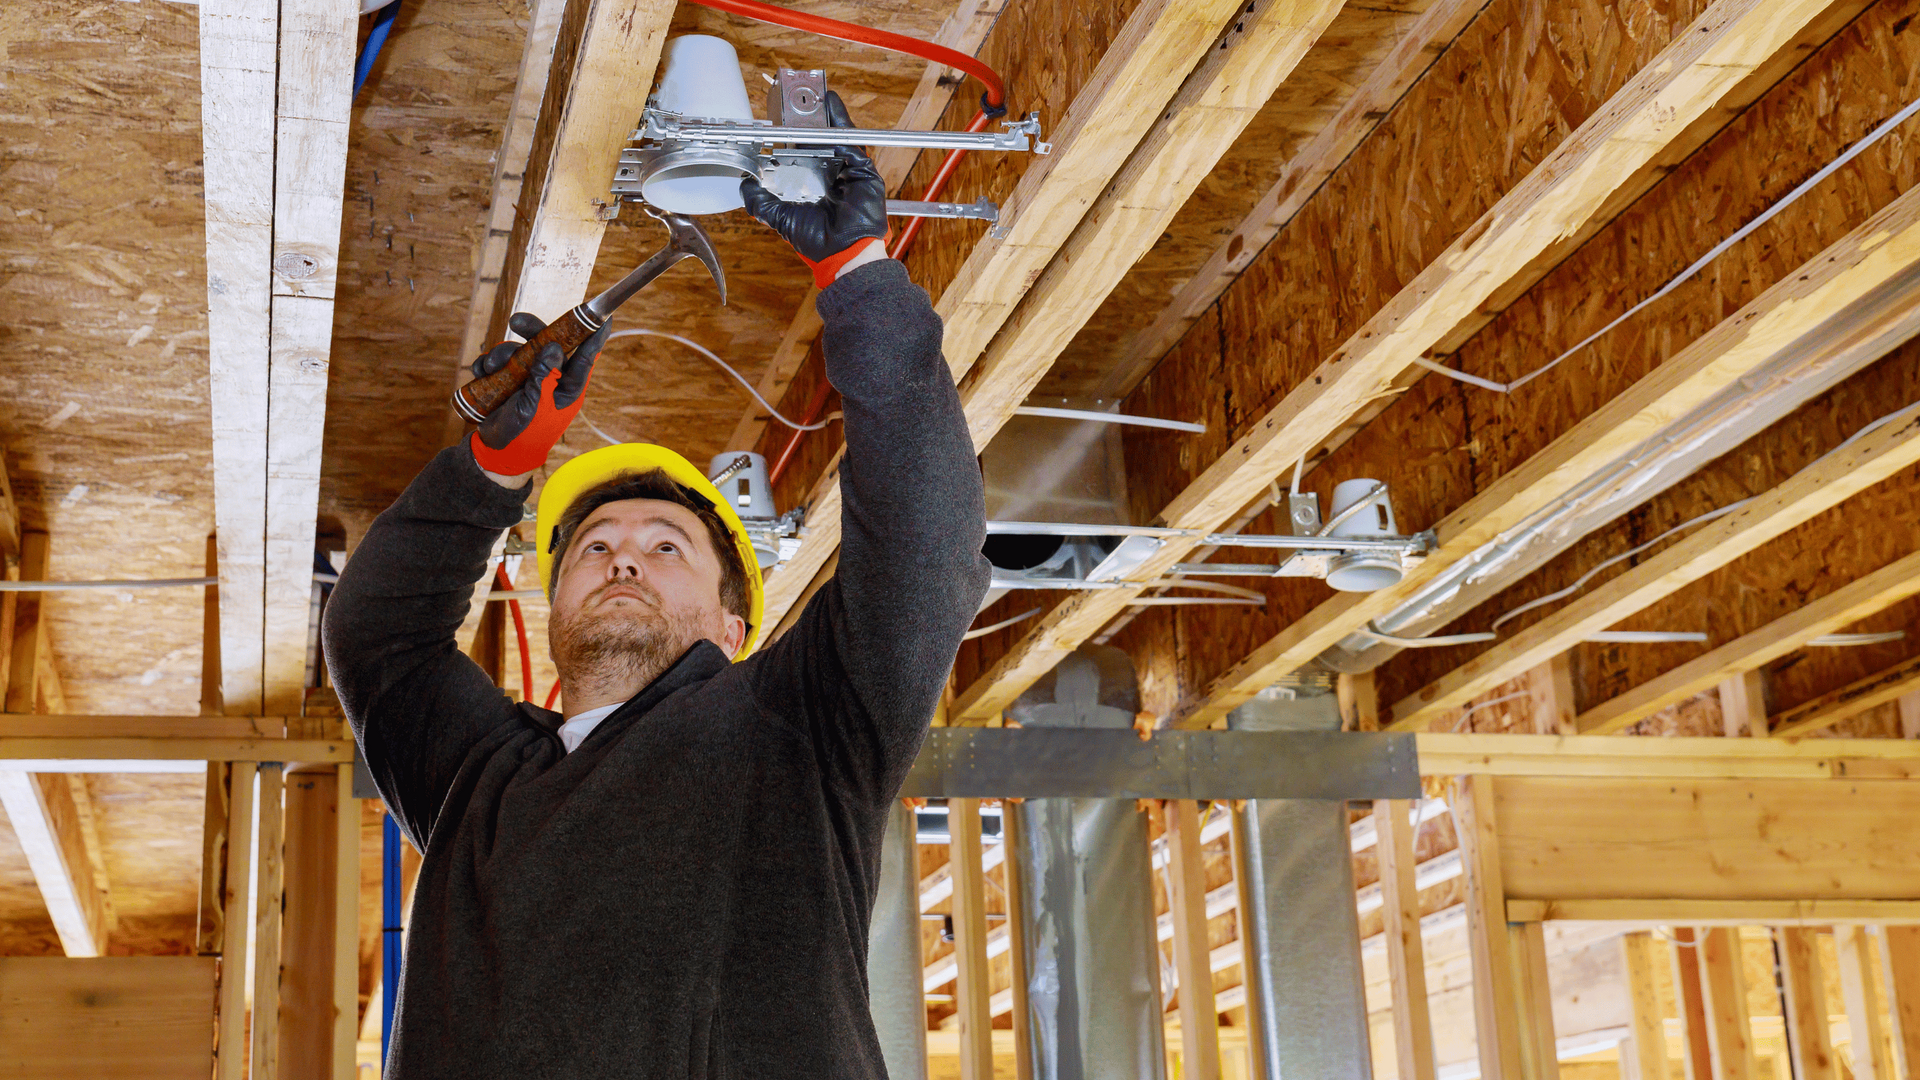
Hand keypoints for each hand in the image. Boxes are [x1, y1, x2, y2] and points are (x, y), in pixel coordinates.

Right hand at [467, 311, 607, 481]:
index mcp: (568, 387)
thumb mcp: (537, 405)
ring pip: (520, 350)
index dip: (593, 336)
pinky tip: (482, 371)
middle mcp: (551, 378)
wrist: (500, 451)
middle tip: (516, 322)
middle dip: (532, 330)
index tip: (604, 317)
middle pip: (548, 343)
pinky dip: (489, 363)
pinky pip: (500, 361)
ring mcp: (529, 378)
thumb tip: (554, 346)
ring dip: (502, 353)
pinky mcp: (509, 380)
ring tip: (490, 366)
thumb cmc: (527, 433)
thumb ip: (544, 376)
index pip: (584, 357)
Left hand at [741, 91, 889, 288]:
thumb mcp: (781, 217)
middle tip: (793, 104)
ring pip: (835, 137)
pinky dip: (841, 121)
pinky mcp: (862, 169)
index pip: (801, 156)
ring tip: (811, 95)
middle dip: (807, 123)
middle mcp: (831, 177)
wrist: (844, 253)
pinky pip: (852, 140)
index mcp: (814, 187)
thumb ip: (761, 202)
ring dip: (824, 116)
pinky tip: (831, 104)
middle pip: (819, 142)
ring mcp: (847, 172)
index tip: (778, 125)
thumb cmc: (818, 242)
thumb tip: (744, 184)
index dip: (790, 139)